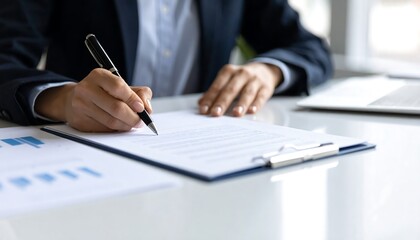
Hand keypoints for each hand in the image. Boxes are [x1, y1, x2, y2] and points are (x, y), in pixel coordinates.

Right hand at [35, 68, 152, 131]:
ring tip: (132, 124)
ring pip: (111, 121)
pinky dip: (116, 130)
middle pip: (116, 108)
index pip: (118, 87)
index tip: (142, 108)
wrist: (74, 99)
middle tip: (141, 121)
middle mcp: (87, 89)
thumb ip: (140, 93)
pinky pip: (104, 130)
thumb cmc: (104, 92)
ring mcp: (81, 106)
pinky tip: (119, 126)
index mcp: (99, 76)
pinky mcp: (80, 121)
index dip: (133, 99)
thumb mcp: (121, 85)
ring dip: (126, 125)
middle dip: (133, 117)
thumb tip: (147, 108)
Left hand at [198, 62, 281, 116]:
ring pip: (247, 92)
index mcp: (228, 71)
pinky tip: (252, 111)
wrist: (264, 70)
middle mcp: (242, 73)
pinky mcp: (266, 87)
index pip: (217, 86)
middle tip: (215, 113)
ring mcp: (255, 80)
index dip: (210, 98)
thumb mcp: (227, 80)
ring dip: (241, 103)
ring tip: (235, 114)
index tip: (203, 110)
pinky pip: (261, 96)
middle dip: (222, 102)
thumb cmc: (240, 79)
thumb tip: (200, 103)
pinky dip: (256, 104)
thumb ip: (215, 92)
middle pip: (231, 89)